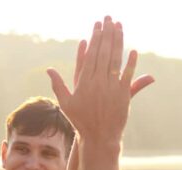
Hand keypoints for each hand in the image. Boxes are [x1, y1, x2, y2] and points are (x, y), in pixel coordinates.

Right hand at [47, 16, 144, 144]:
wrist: (98, 137)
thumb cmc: (80, 121)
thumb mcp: (66, 103)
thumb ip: (58, 84)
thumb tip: (49, 70)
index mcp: (84, 82)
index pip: (91, 54)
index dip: (96, 38)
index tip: (98, 25)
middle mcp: (97, 82)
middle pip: (104, 52)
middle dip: (107, 34)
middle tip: (109, 19)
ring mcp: (111, 88)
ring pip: (115, 60)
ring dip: (118, 42)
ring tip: (120, 27)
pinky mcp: (123, 95)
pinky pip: (128, 75)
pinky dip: (131, 63)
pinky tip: (133, 50)